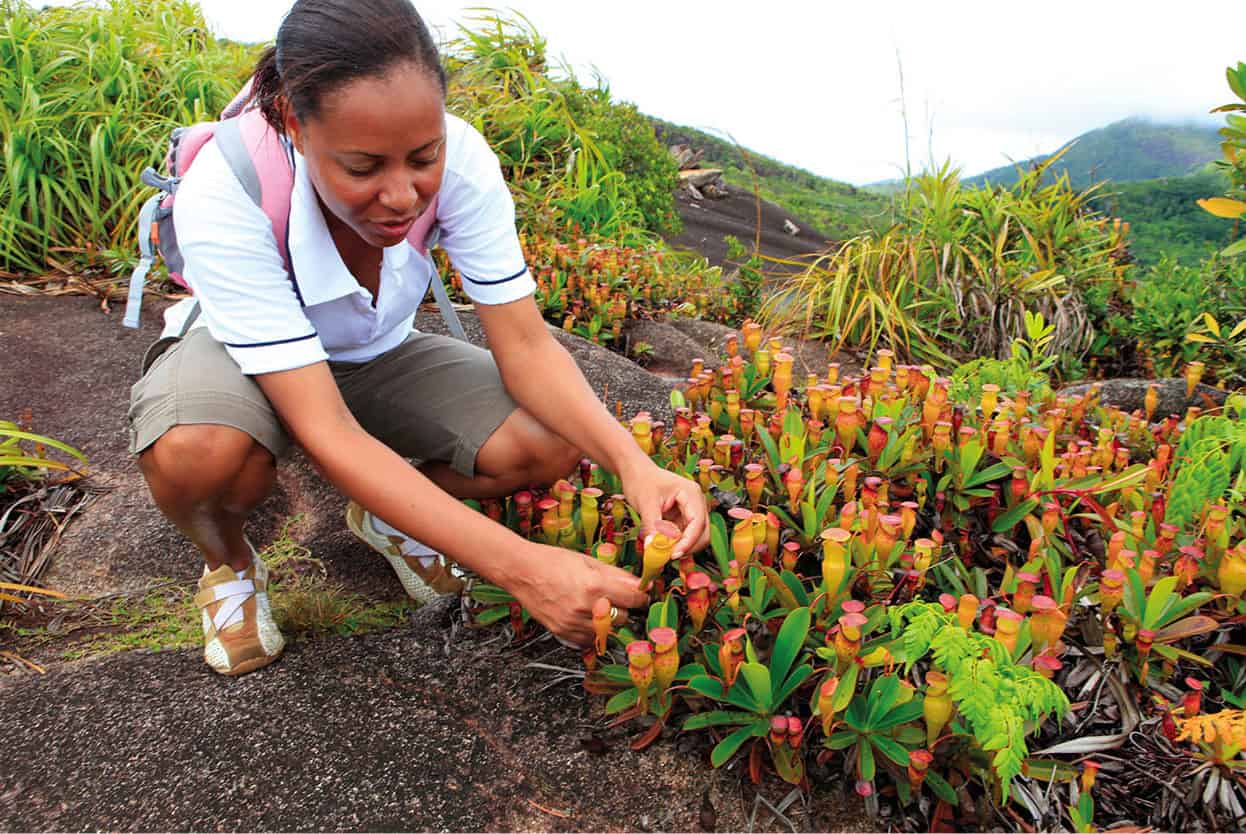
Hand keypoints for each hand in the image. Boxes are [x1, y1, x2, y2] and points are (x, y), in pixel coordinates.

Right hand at [509, 541, 648, 646]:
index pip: (634, 600)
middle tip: (616, 598)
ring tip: (597, 606)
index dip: (641, 597)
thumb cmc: (552, 561)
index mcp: (594, 586)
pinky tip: (586, 617)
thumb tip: (640, 584)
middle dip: (623, 608)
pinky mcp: (562, 632)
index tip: (641, 595)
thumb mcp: (588, 561)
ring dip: (608, 621)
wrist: (521, 571)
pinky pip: (589, 640)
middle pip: (623, 618)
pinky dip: (592, 631)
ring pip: (607, 632)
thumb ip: (616, 575)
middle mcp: (585, 608)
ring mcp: (573, 623)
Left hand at [623, 461, 709, 559]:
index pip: (698, 523)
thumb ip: (651, 526)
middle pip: (702, 533)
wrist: (636, 473)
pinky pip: (684, 536)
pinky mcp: (683, 518)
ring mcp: (691, 511)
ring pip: (694, 537)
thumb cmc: (641, 480)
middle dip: (687, 546)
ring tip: (660, 549)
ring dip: (680, 546)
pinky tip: (661, 544)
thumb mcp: (645, 503)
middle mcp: (696, 503)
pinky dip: (674, 544)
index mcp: (691, 494)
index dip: (688, 541)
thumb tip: (654, 548)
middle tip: (666, 555)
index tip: (673, 554)